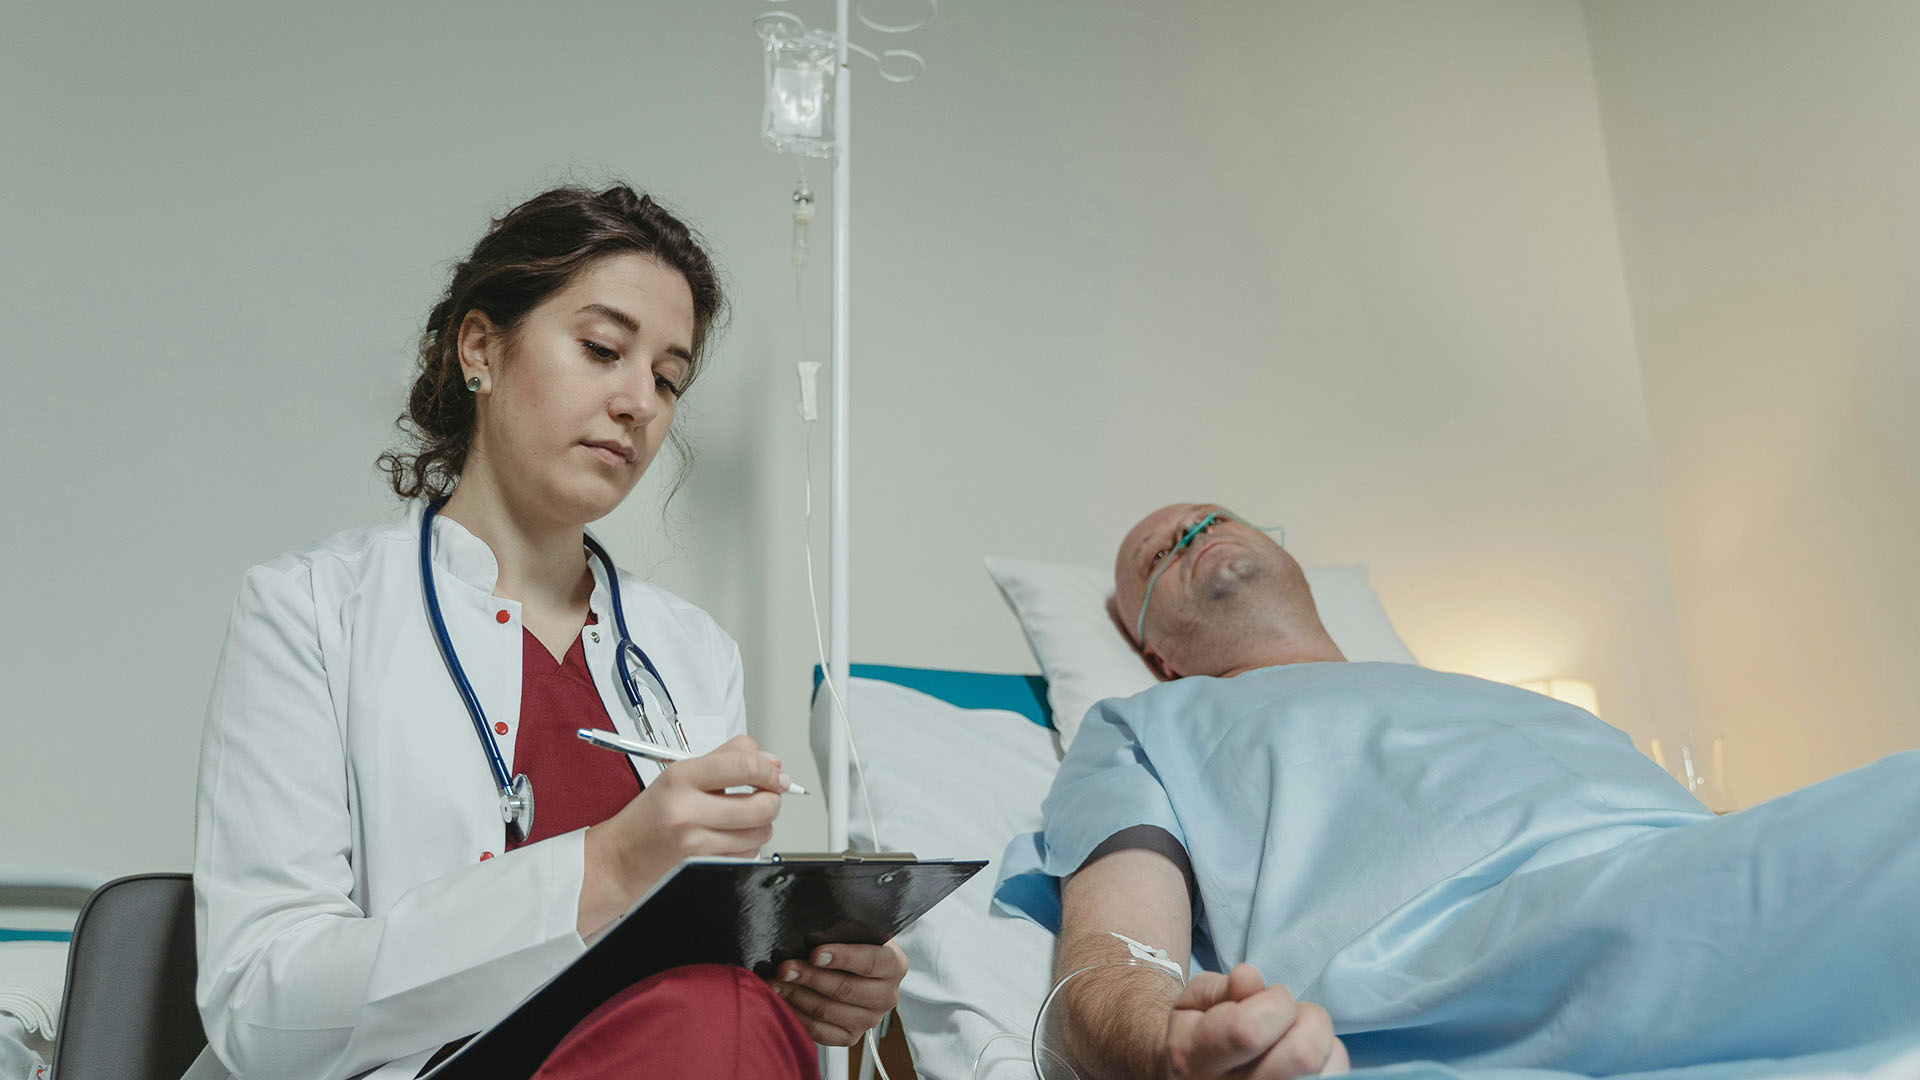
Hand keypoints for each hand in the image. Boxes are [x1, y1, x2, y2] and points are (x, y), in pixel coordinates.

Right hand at [581, 735, 788, 928]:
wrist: (619, 859)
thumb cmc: (652, 816)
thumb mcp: (680, 774)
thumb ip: (727, 758)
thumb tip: (772, 763)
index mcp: (681, 778)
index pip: (744, 765)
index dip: (770, 770)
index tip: (776, 774)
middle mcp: (687, 810)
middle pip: (762, 804)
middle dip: (771, 800)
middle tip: (764, 796)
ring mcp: (695, 843)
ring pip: (761, 832)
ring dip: (759, 825)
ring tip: (738, 820)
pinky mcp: (704, 868)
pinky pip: (749, 855)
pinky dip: (747, 847)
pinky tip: (727, 840)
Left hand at [769, 940, 908, 1046]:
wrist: (858, 968)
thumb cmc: (853, 944)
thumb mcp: (853, 931)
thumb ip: (837, 935)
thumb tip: (809, 943)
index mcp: (894, 965)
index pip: (870, 962)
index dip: (842, 957)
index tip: (815, 953)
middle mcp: (886, 996)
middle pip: (845, 989)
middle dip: (809, 977)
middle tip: (784, 968)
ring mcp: (869, 1020)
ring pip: (827, 1010)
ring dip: (796, 995)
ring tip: (774, 981)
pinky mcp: (850, 1037)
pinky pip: (819, 1031)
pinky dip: (796, 1014)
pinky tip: (781, 1000)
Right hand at [1164, 963, 1347, 1079]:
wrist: (1193, 1079)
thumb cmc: (1197, 1037)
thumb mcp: (1194, 1004)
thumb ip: (1220, 988)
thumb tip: (1249, 978)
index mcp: (1196, 1058)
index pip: (1249, 1030)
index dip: (1273, 1001)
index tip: (1269, 997)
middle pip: (1302, 1056)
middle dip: (1306, 1019)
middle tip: (1288, 1017)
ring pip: (1324, 1069)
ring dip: (1320, 1041)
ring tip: (1295, 1038)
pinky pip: (1334, 1078)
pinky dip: (1330, 1059)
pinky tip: (1305, 1059)